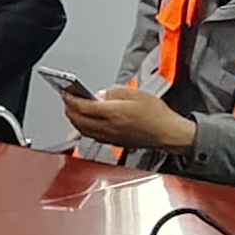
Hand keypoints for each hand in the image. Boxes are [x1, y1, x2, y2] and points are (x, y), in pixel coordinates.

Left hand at [61, 82, 196, 155]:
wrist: (168, 133)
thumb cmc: (156, 114)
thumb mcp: (135, 93)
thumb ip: (113, 92)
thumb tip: (99, 95)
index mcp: (113, 113)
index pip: (82, 107)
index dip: (70, 99)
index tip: (66, 92)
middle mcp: (108, 128)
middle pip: (79, 121)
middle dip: (69, 109)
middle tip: (66, 99)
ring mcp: (110, 137)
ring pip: (83, 130)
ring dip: (74, 120)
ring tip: (72, 110)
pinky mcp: (114, 142)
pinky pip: (92, 136)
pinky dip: (84, 128)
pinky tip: (84, 123)